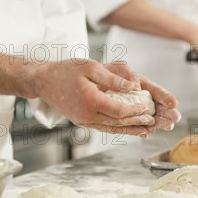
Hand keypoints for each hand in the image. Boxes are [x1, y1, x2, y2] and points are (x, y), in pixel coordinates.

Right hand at [34, 59, 155, 135]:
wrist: (44, 81)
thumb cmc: (66, 71)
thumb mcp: (91, 67)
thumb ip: (113, 78)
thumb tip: (133, 86)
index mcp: (90, 101)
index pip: (119, 110)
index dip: (135, 111)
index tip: (147, 108)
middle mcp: (87, 115)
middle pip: (117, 123)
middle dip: (136, 123)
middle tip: (152, 122)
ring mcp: (84, 121)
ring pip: (111, 129)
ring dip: (129, 130)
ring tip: (145, 130)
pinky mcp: (82, 122)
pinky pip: (103, 127)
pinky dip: (117, 129)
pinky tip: (127, 128)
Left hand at [102, 61, 181, 131]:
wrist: (88, 84)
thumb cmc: (104, 73)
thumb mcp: (117, 68)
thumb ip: (127, 74)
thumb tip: (136, 87)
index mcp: (141, 85)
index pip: (156, 91)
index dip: (165, 97)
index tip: (173, 103)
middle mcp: (140, 98)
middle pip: (157, 107)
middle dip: (166, 113)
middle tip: (174, 118)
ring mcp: (134, 109)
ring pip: (148, 117)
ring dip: (158, 122)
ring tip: (167, 126)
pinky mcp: (125, 119)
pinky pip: (134, 125)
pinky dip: (141, 129)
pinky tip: (147, 132)